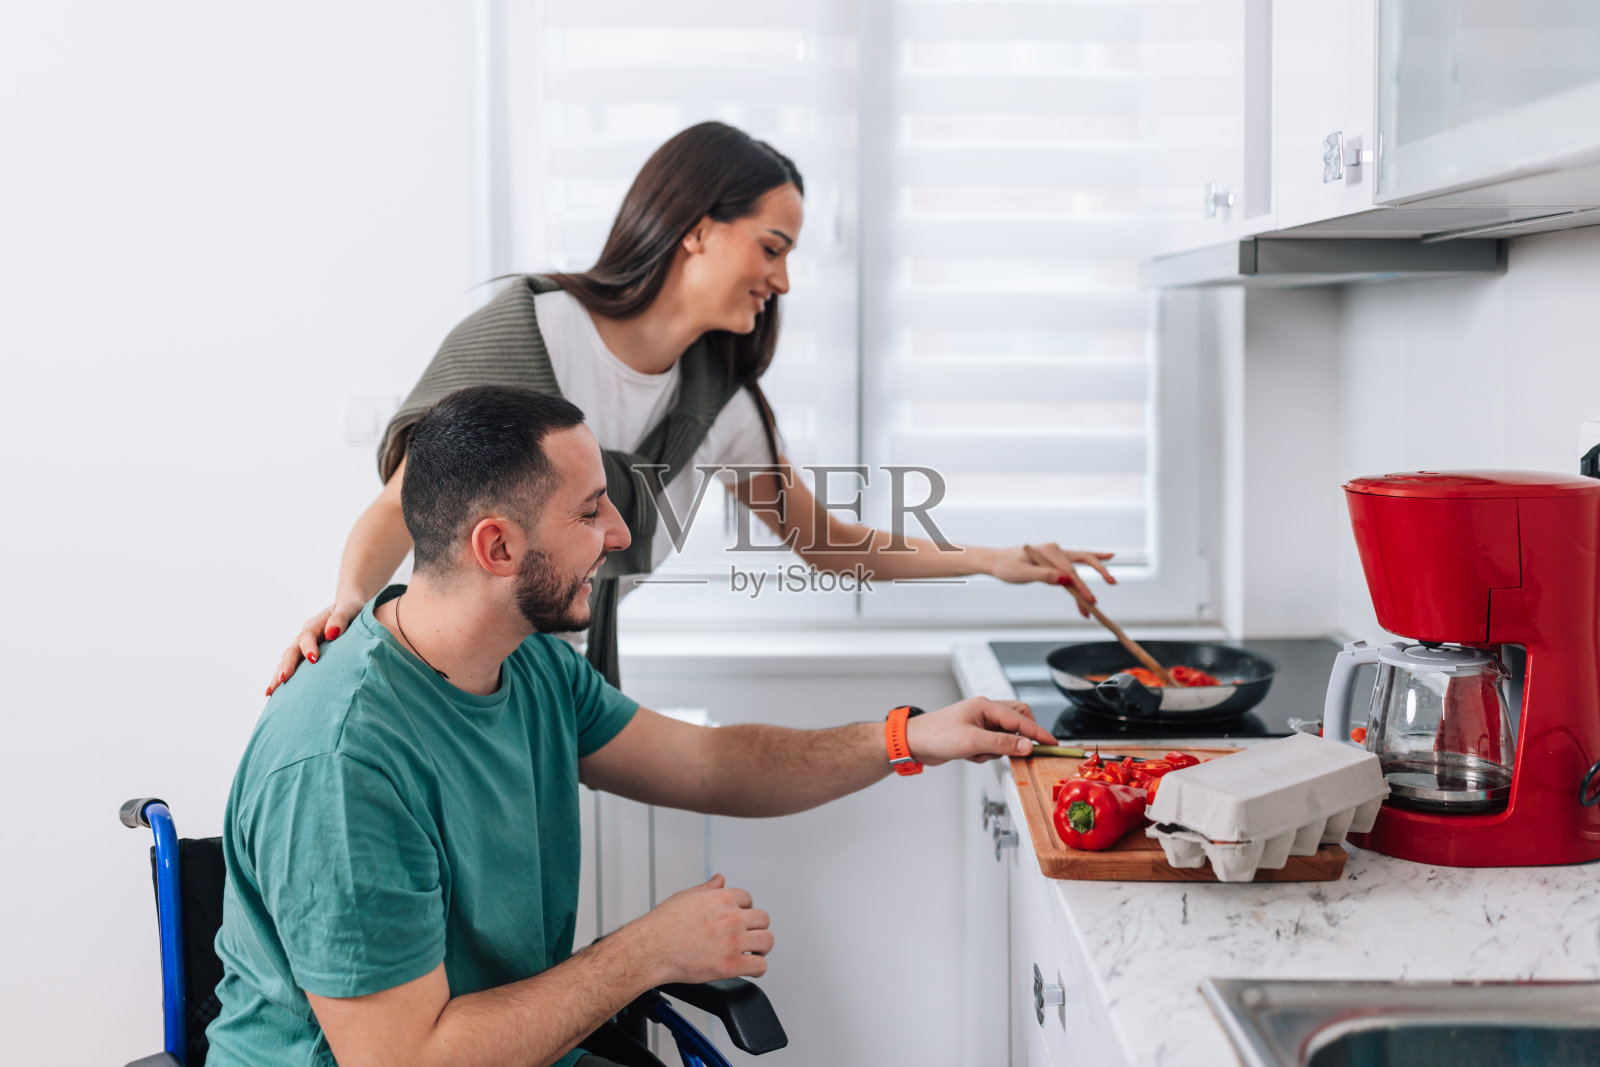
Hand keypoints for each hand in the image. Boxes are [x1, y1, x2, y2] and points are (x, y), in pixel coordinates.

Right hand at [264, 600, 363, 695]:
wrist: (348, 611)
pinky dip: (282, 679)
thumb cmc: (351, 611)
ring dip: (278, 675)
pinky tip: (274, 694)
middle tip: (283, 679)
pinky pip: (291, 668)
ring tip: (270, 691)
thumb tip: (331, 634)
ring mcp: (302, 648)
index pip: (307, 636)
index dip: (309, 647)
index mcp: (315, 625)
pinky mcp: (303, 658)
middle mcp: (304, 637)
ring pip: (287, 661)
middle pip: (292, 651)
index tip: (314, 659)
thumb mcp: (349, 610)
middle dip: (287, 665)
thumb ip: (340, 619)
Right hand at [624, 874, 772, 985]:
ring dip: (762, 947)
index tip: (741, 919)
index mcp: (722, 898)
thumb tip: (720, 879)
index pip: (748, 899)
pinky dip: (758, 968)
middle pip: (763, 919)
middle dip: (756, 927)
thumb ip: (707, 888)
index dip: (744, 910)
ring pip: (767, 941)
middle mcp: (731, 917)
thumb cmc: (662, 925)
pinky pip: (760, 966)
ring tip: (754, 952)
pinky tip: (751, 968)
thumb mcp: (686, 897)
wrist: (651, 949)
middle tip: (749, 936)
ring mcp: (733, 941)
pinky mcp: (730, 965)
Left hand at [905, 697, 1055, 766]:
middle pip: (1017, 720)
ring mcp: (980, 722)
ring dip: (999, 749)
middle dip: (1019, 738)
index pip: (1021, 719)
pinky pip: (993, 744)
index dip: (1038, 733)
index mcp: (986, 706)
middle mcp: (985, 711)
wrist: (913, 743)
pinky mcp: (975, 735)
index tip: (1053, 744)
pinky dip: (986, 754)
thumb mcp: (972, 742)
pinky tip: (971, 756)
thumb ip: (1002, 743)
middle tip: (1019, 752)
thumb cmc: (937, 736)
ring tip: (980, 754)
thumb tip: (1027, 746)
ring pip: (1005, 735)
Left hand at [990, 543, 1115, 617]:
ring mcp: (1057, 552)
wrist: (997, 561)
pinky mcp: (1057, 558)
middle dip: (1095, 578)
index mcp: (1048, 551)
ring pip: (1083, 560)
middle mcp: (1055, 549)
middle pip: (1081, 563)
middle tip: (1107, 590)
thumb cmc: (1007, 567)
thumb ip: (1044, 576)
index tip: (1090, 602)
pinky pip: (1078, 559)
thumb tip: (1066, 580)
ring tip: (1112, 581)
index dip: (1081, 588)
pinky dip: (1094, 558)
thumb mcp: (1022, 574)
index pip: (1070, 572)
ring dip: (1098, 571)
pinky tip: (1109, 556)